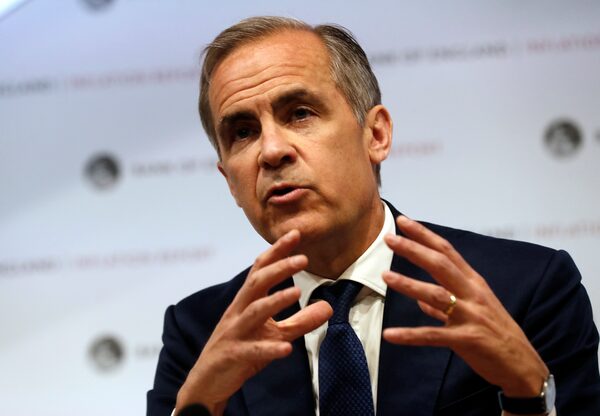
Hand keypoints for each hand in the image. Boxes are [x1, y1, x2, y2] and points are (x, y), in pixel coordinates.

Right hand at [175, 229, 332, 415]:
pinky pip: (252, 351)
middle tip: (303, 258)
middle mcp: (238, 312)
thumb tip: (328, 307)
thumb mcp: (274, 335)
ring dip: (275, 301)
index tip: (295, 234)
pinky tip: (286, 350)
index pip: (261, 270)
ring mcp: (234, 333)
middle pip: (257, 283)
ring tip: (297, 292)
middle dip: (279, 268)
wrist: (206, 383)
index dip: (277, 251)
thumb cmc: (241, 351)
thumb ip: (300, 321)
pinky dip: (269, 349)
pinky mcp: (233, 356)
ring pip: (253, 312)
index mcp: (246, 302)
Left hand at [382, 216, 548, 397]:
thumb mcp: (474, 311)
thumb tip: (420, 302)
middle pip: (440, 264)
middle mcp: (472, 294)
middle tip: (389, 238)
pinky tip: (389, 335)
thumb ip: (443, 307)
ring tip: (385, 276)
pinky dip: (410, 335)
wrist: (523, 365)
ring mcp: (470, 316)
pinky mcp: (466, 339)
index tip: (403, 222)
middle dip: (414, 249)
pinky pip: (433, 335)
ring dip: (409, 284)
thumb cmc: (497, 335)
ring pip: (436, 294)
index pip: (447, 252)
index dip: (424, 235)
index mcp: (473, 283)